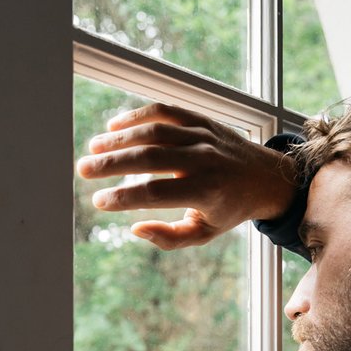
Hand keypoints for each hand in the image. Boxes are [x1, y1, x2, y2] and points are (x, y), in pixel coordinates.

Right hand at [76, 102, 297, 248]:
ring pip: (154, 130)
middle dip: (111, 164)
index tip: (98, 201)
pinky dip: (137, 116)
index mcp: (206, 192)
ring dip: (119, 138)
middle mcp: (205, 160)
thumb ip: (170, 239)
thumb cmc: (229, 208)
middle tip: (84, 171)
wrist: (266, 177)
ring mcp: (203, 136)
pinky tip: (114, 128)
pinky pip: (165, 111)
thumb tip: (135, 229)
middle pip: (149, 158)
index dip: (122, 198)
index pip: (155, 193)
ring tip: (94, 149)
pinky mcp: (201, 119)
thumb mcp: (205, 233)